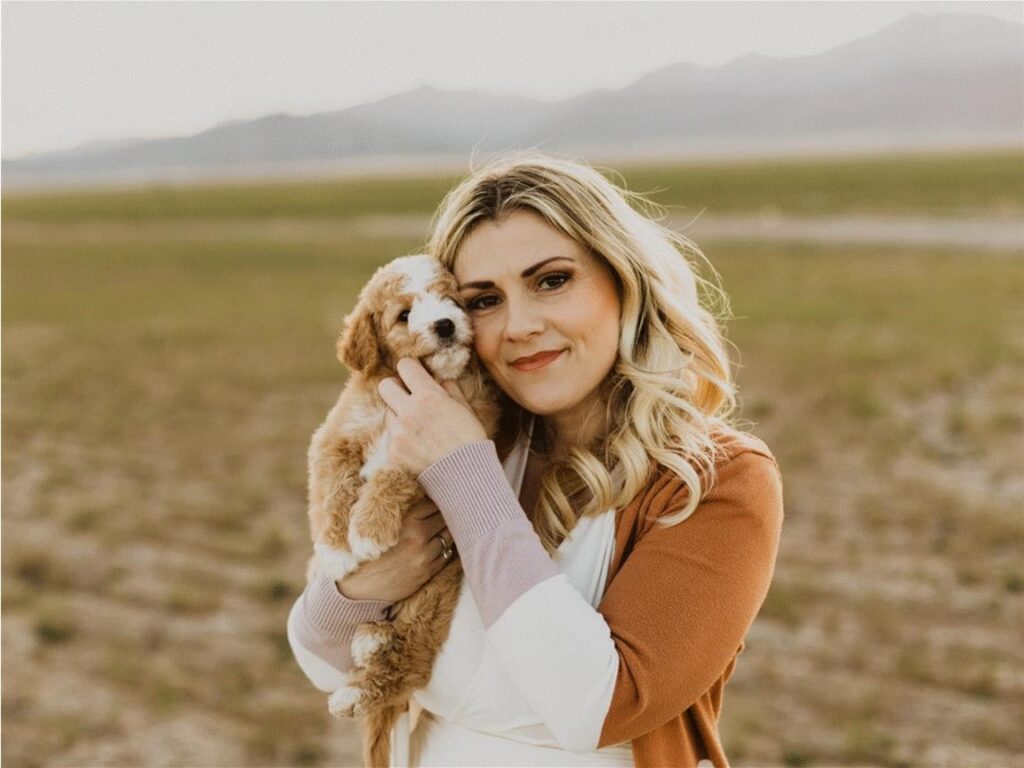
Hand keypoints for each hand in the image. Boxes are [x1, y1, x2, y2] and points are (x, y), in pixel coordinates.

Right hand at [337, 498, 453, 602]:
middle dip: (444, 515)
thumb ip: (401, 511)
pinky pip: (446, 556)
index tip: (435, 501)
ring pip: (448, 537)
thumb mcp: (380, 524)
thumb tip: (419, 496)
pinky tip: (438, 546)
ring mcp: (425, 556)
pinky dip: (444, 549)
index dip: (435, 501)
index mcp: (407, 521)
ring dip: (446, 532)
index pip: (433, 504)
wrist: (358, 585)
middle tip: (443, 514)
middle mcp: (419, 537)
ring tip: (441, 530)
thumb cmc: (364, 551)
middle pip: (444, 519)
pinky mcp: (427, 572)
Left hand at [377, 357, 487, 475]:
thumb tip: (441, 381)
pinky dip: (401, 440)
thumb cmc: (470, 441)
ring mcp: (398, 433)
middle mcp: (408, 411)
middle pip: (385, 386)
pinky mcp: (393, 452)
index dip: (410, 369)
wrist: (466, 477)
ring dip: (399, 416)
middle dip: (395, 388)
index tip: (415, 375)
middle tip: (407, 397)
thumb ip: (450, 390)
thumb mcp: (465, 409)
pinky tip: (418, 448)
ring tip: (418, 430)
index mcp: (428, 396)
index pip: (405, 366)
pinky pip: (391, 438)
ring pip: (388, 413)